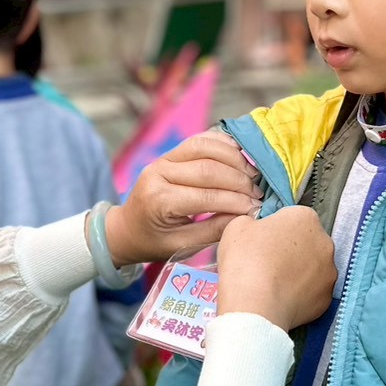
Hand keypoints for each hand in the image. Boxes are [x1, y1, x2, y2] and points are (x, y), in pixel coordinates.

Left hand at [106, 132, 260, 263]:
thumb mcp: (182, 246)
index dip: (236, 202)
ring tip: (252, 175)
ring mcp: (162, 159)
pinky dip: (222, 144)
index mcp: (159, 202)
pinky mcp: (169, 153)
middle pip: (207, 168)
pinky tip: (240, 156)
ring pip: (204, 146)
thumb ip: (214, 230)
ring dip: (234, 158)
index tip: (257, 209)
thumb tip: (247, 215)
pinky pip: (199, 140)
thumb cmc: (154, 242)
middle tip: (259, 193)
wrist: (127, 228)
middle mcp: (158, 174)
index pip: (206, 197)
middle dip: (239, 180)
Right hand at [217, 208, 335, 332]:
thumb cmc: (246, 260)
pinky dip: (301, 294)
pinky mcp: (327, 298)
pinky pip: (313, 292)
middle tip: (268, 263)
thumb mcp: (238, 226)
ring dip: (299, 272)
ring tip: (275, 284)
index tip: (263, 242)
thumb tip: (259, 229)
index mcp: (305, 218)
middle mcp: (325, 242)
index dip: (276, 229)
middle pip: (307, 242)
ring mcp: (329, 272)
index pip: (292, 218)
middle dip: (292, 250)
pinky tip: (283, 298)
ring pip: (313, 268)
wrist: (255, 306)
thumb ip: (254, 221)